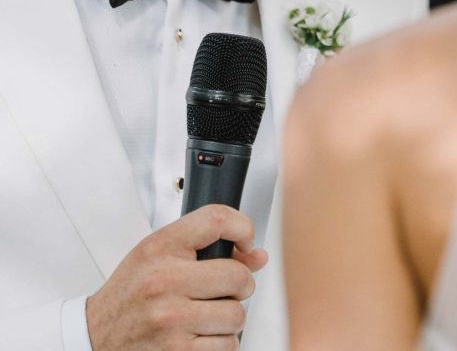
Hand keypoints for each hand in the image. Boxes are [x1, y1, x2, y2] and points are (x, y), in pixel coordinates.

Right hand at [86, 204, 267, 350]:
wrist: (95, 337)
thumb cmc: (131, 293)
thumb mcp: (159, 254)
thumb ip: (206, 246)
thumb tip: (258, 256)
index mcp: (160, 248)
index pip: (216, 220)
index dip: (243, 227)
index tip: (245, 242)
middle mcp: (165, 282)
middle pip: (238, 275)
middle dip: (241, 284)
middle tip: (227, 287)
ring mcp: (172, 320)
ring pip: (236, 316)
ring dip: (230, 317)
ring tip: (208, 313)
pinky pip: (227, 346)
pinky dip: (221, 343)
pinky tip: (201, 334)